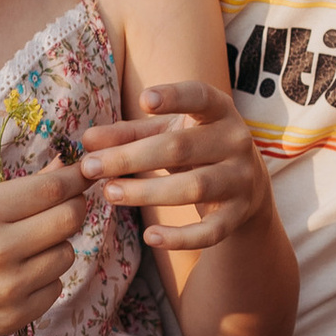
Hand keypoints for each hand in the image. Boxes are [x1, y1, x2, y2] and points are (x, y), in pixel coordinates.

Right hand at [0, 164, 86, 335]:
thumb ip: (27, 188)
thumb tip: (69, 164)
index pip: (52, 189)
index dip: (77, 178)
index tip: (87, 172)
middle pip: (69, 218)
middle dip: (73, 208)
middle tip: (65, 207)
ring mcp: (8, 286)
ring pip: (67, 253)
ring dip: (57, 246)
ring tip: (28, 248)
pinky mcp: (17, 315)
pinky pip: (57, 285)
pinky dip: (46, 277)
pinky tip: (20, 275)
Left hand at [80, 80, 272, 257]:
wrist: (247, 185)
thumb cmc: (196, 149)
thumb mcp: (166, 133)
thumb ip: (128, 135)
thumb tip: (87, 141)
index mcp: (219, 111)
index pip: (200, 96)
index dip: (174, 97)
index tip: (143, 100)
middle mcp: (236, 141)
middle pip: (181, 148)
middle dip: (132, 158)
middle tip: (92, 168)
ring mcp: (241, 179)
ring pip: (194, 187)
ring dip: (147, 193)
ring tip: (110, 193)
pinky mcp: (238, 214)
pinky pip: (210, 231)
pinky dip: (180, 238)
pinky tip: (149, 237)